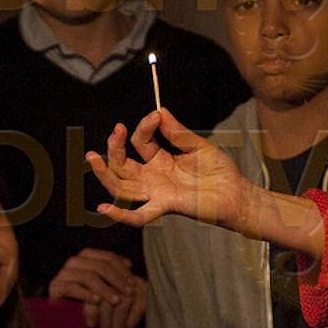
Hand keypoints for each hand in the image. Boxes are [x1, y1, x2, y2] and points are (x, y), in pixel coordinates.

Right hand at [47, 251, 147, 327]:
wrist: (66, 319)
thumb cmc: (91, 302)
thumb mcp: (106, 287)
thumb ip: (115, 274)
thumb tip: (129, 263)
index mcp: (86, 257)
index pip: (107, 258)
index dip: (122, 270)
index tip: (133, 283)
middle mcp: (74, 262)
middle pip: (99, 266)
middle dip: (116, 280)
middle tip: (128, 293)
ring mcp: (63, 274)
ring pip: (87, 277)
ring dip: (104, 289)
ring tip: (116, 301)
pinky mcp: (55, 288)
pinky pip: (72, 288)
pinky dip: (86, 294)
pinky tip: (97, 302)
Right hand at [85, 109, 254, 229]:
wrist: (237, 193)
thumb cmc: (219, 171)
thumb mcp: (198, 145)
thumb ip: (179, 133)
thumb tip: (161, 111)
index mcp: (160, 160)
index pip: (141, 142)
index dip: (144, 127)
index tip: (156, 115)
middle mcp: (153, 177)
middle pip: (122, 164)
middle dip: (114, 147)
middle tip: (117, 129)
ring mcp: (157, 192)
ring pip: (121, 186)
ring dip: (105, 174)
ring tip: (91, 158)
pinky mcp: (165, 206)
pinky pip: (139, 215)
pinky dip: (120, 214)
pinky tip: (104, 208)